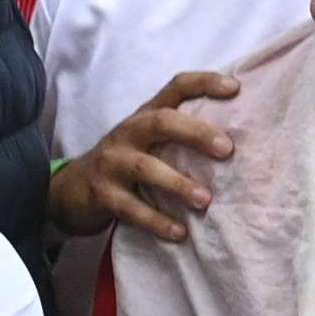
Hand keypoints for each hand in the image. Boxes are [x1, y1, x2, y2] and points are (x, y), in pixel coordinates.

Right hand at [51, 70, 240, 243]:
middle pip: (162, 122)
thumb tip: (241, 140)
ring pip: (146, 168)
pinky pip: (131, 208)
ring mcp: (112, 162)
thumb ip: (183, 134)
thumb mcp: (151, 140)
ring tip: (205, 200)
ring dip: (178, 184)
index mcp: (147, 115)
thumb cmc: (128, 161)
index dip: (204, 83)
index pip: (176, 87)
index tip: (236, 88)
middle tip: (228, 149)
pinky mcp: (102, 194)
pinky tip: (180, 232)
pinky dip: (156, 221)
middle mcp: (129, 132)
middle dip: (196, 133)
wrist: (73, 189)